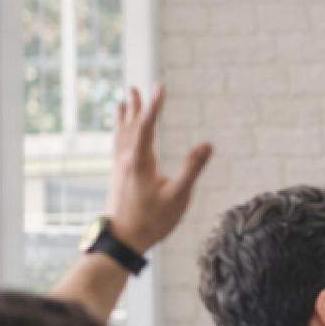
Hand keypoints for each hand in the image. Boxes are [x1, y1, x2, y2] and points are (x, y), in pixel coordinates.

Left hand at [104, 85, 212, 252]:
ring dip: (124, 117)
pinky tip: (120, 133)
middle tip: (138, 87)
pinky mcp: (118, 175)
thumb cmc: (152, 220)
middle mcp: (126, 159)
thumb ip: (192, 168)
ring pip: (120, 135)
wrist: (123, 239)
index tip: (160, 86)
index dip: (154, 105)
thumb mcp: (178, 196)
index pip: (147, 126)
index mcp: (140, 161)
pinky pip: (117, 145)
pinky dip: (119, 132)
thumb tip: (207, 144)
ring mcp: (119, 167)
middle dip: (137, 106)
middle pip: (131, 126)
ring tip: (123, 101)